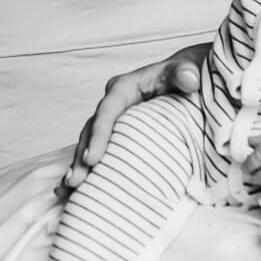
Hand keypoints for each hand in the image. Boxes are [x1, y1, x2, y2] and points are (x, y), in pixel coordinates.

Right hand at [62, 43, 208, 190]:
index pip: (108, 111)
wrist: (185, 77)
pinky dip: (87, 168)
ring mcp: (112, 121)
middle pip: (92, 131)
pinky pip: (98, 151)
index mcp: (124, 88)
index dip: (99, 135)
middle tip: (75, 182)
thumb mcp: (186, 70)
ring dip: (80, 165)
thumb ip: (186, 72)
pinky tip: (75, 190)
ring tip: (70, 190)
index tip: (92, 160)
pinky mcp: (116, 134)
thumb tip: (190, 79)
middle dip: (81, 156)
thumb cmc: (184, 74)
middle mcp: (112, 104)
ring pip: (89, 143)